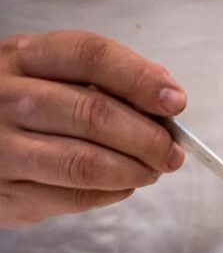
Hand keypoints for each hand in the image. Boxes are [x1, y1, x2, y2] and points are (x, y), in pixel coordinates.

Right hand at [0, 31, 185, 228]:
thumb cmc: (26, 108)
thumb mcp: (51, 77)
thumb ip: (106, 82)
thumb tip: (167, 98)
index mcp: (23, 56)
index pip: (91, 56)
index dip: (141, 79)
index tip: (175, 103)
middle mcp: (5, 97)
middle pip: (95, 114)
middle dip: (148, 138)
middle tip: (172, 153)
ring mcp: (1, 147)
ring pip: (86, 162)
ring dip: (135, 170)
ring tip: (153, 170)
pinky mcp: (7, 192)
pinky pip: (74, 196)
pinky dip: (113, 192)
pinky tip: (123, 185)